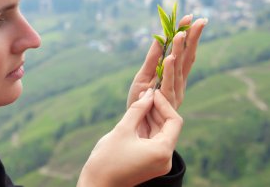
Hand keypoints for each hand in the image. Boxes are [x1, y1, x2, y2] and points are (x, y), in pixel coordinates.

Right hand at [78, 65, 182, 185]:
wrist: (96, 185)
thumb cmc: (107, 160)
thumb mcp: (123, 129)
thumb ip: (138, 109)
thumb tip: (148, 93)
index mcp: (162, 151)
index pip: (174, 121)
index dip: (164, 104)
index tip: (153, 91)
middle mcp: (164, 159)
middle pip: (168, 127)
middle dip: (157, 109)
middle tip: (146, 93)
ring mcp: (158, 162)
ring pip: (160, 133)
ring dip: (151, 116)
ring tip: (141, 100)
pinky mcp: (150, 163)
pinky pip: (153, 140)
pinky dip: (146, 127)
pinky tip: (138, 114)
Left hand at [127, 15, 206, 110]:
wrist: (135, 125)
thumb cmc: (141, 100)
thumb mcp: (144, 75)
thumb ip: (153, 58)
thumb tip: (159, 37)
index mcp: (175, 76)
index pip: (185, 52)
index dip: (189, 36)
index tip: (191, 18)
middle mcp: (178, 83)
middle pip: (188, 57)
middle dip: (193, 38)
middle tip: (198, 20)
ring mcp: (174, 92)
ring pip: (179, 68)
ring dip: (180, 50)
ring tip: (180, 33)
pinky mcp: (165, 101)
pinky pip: (167, 83)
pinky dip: (169, 70)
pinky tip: (170, 58)